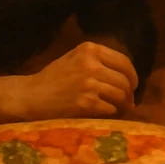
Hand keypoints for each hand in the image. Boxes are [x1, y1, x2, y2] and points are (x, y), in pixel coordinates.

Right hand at [18, 41, 138, 118]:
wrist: (31, 96)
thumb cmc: (53, 78)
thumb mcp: (74, 58)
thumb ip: (99, 61)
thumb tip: (127, 77)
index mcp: (89, 49)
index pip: (124, 61)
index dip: (132, 75)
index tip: (133, 84)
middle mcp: (91, 64)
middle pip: (125, 80)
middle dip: (129, 93)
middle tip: (128, 101)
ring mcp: (89, 84)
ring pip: (121, 94)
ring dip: (123, 104)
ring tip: (119, 109)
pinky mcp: (86, 103)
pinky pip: (111, 108)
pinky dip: (112, 113)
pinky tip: (106, 114)